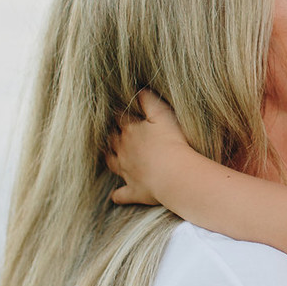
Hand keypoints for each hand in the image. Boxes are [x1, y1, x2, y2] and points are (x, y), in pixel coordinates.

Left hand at [105, 90, 186, 204]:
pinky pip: (122, 194)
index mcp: (130, 131)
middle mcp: (124, 150)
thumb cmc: (172, 142)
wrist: (175, 174)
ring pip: (113, 163)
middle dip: (113, 134)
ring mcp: (127, 171)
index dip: (120, 114)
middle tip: (115, 131)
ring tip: (111, 155)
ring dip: (111, 158)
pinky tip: (115, 196)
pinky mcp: (134, 190)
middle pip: (113, 139)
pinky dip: (118, 195)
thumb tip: (138, 89)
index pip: (120, 118)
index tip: (121, 111)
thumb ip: (148, 100)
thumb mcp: (162, 114)